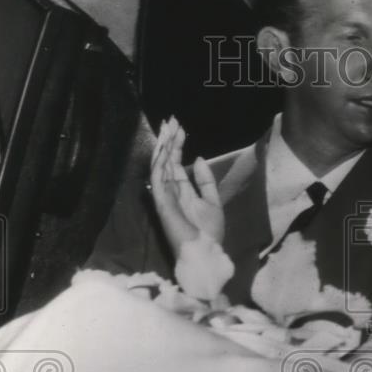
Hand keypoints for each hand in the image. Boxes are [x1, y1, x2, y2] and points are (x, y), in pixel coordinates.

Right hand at [149, 116, 223, 253]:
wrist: (205, 252)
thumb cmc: (209, 232)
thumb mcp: (213, 202)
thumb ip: (205, 181)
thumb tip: (200, 158)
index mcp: (182, 192)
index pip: (176, 164)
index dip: (177, 146)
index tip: (180, 127)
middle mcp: (171, 191)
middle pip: (167, 161)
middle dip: (169, 140)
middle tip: (171, 120)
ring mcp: (165, 196)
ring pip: (160, 166)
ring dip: (163, 147)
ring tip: (167, 128)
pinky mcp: (162, 202)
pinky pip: (158, 179)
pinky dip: (160, 163)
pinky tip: (164, 149)